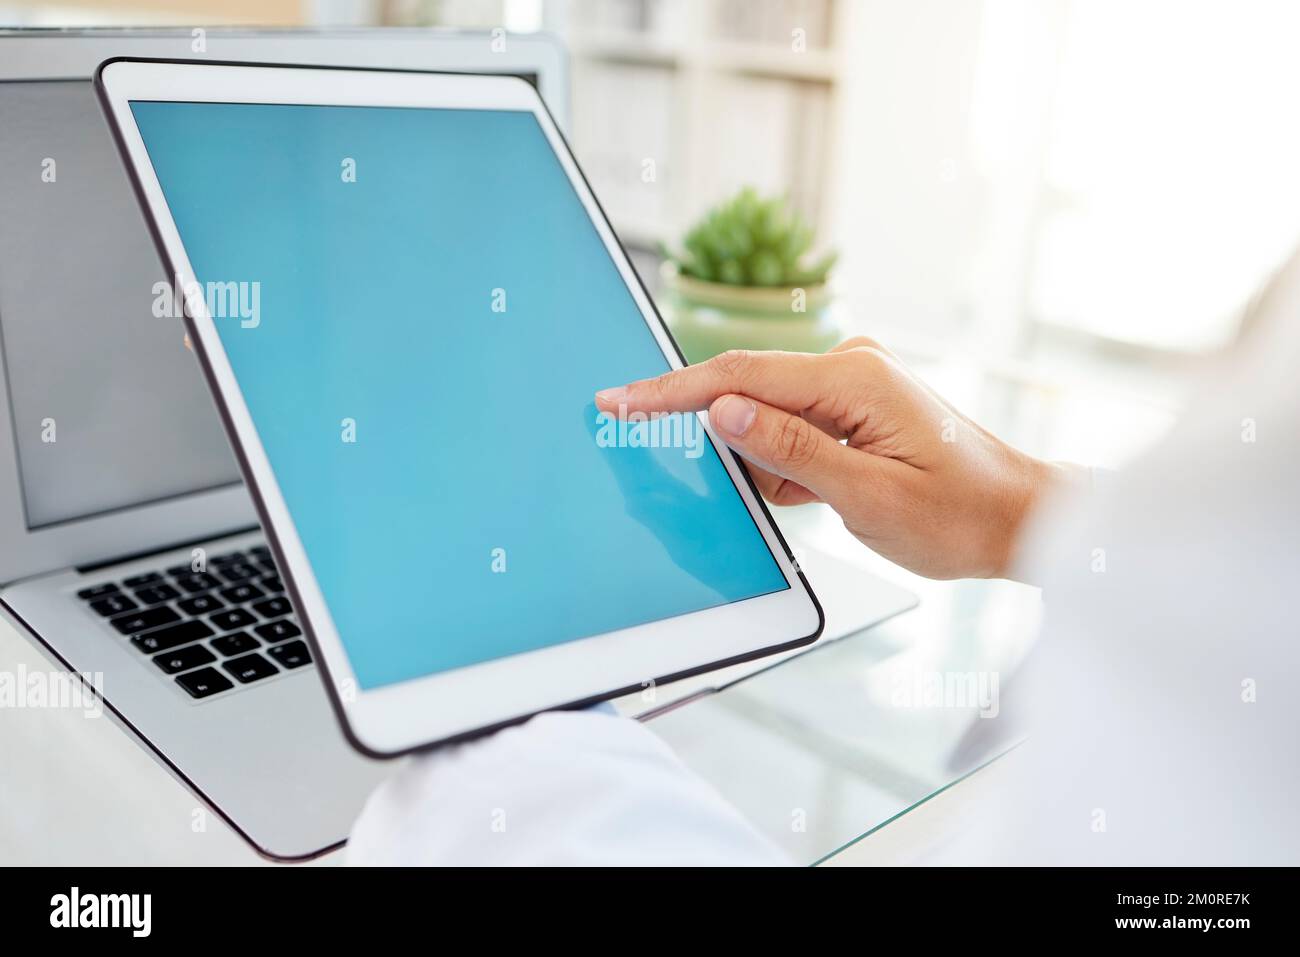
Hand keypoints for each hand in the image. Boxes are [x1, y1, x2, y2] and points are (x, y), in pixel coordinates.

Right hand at [595, 338, 1079, 580]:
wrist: (1021, 519)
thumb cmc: (960, 515)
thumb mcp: (868, 496)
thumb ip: (791, 450)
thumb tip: (722, 412)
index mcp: (854, 379)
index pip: (740, 376)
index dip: (671, 390)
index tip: (618, 399)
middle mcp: (851, 368)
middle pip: (747, 388)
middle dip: (706, 426)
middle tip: (673, 449)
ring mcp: (853, 385)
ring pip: (766, 413)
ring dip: (754, 457)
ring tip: (797, 494)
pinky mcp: (855, 408)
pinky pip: (792, 427)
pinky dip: (779, 462)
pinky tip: (805, 489)